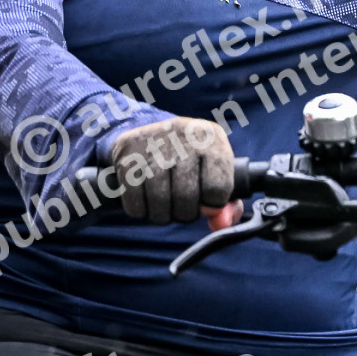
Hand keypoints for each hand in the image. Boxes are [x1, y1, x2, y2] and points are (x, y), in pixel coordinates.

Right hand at [109, 116, 240, 226]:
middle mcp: (183, 135)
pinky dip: (141, 211)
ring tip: (165, 205)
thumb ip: (228, 205)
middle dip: (186, 213)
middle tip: (182, 206)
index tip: (206, 201)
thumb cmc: (190, 161)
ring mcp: (153, 144)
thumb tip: (221, 224)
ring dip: (163, 215)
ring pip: (160, 202)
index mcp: (211, 137)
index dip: (212, 204)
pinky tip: (146, 199)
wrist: (148, 131)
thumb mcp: (215, 172)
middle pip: (187, 197)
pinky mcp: (128, 156)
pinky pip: (135, 204)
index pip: (219, 186)